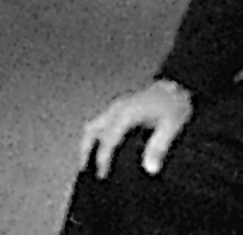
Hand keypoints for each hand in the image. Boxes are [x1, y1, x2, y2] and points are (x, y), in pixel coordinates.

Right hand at [79, 79, 193, 176]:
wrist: (176, 88)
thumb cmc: (174, 107)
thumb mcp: (171, 128)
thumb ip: (158, 148)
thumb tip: (150, 169)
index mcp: (126, 114)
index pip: (107, 140)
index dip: (103, 158)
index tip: (102, 174)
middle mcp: (116, 109)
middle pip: (91, 130)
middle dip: (86, 149)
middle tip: (84, 168)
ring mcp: (116, 107)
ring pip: (93, 125)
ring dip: (88, 142)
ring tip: (88, 159)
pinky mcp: (119, 107)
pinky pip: (100, 122)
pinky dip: (96, 135)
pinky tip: (102, 146)